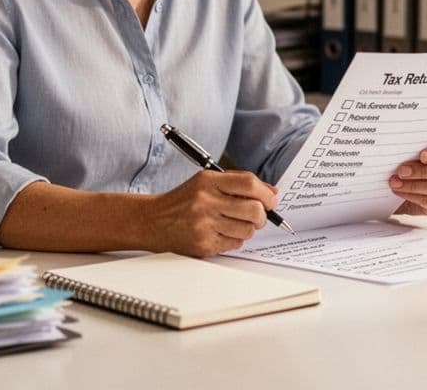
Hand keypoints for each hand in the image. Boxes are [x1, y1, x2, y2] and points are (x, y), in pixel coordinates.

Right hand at [144, 170, 278, 256]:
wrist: (153, 221)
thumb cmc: (184, 200)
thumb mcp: (207, 181)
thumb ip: (240, 183)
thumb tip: (273, 192)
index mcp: (208, 181)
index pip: (249, 184)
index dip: (266, 194)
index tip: (271, 200)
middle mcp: (206, 202)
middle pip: (254, 210)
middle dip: (262, 215)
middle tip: (258, 215)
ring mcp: (204, 225)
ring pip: (248, 230)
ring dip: (248, 228)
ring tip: (235, 223)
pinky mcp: (203, 245)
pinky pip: (235, 244)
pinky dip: (235, 239)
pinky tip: (222, 232)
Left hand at [389, 136, 426, 215]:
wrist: (405, 180)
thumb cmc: (412, 158)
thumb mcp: (414, 149)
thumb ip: (413, 146)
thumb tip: (399, 147)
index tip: (422, 155)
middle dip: (422, 171)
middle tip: (402, 170)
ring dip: (414, 185)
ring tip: (396, 182)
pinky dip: (412, 196)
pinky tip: (399, 191)